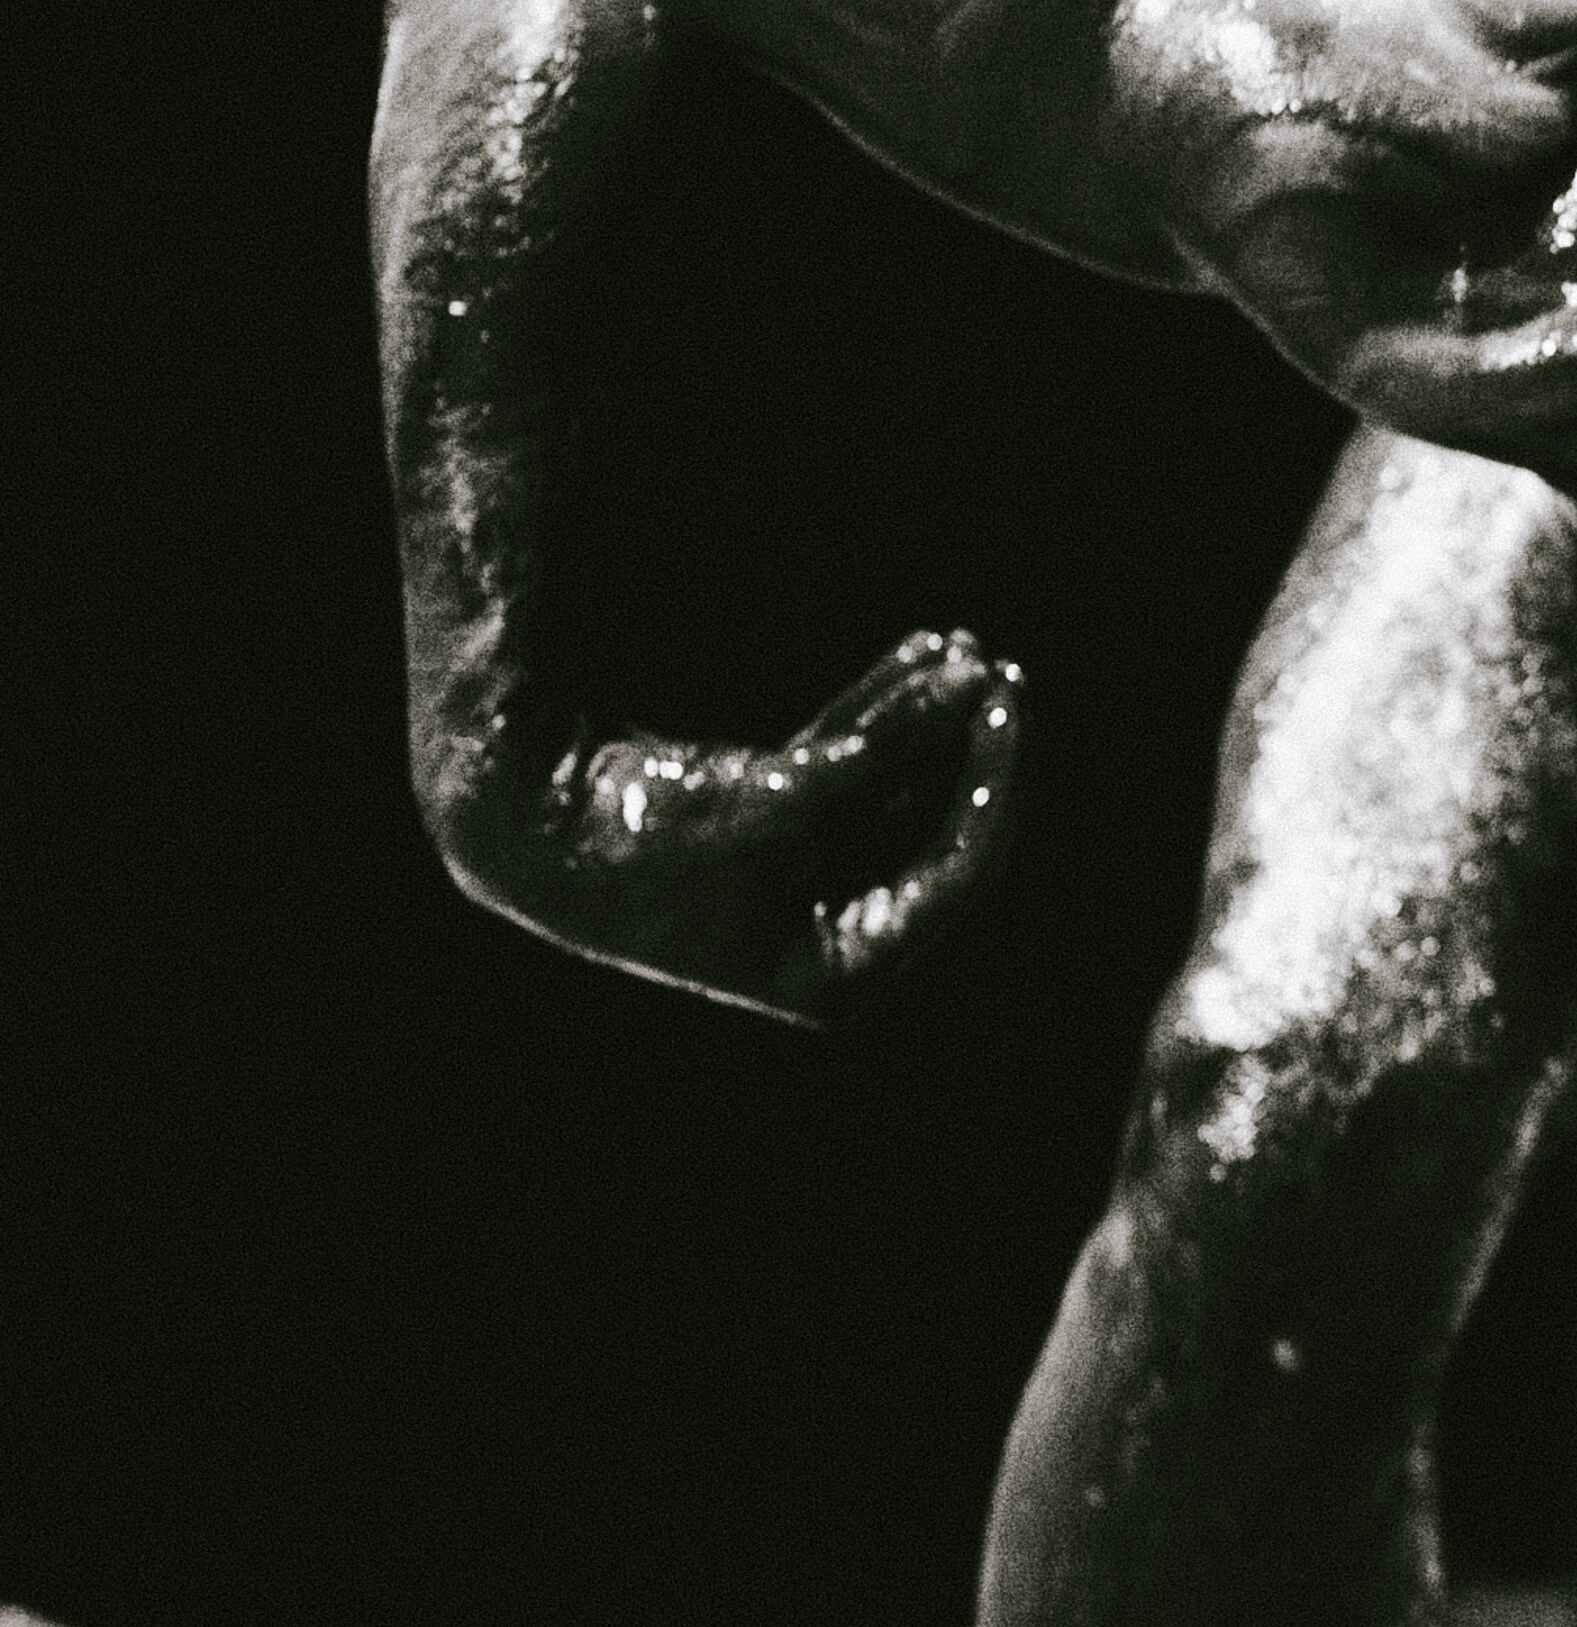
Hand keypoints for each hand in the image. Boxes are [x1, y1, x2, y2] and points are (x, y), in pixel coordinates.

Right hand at [464, 630, 1025, 1026]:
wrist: (514, 806)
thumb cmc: (646, 824)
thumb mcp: (781, 796)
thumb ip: (883, 746)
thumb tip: (973, 684)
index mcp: (833, 977)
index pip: (954, 875)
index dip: (991, 785)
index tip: (1011, 708)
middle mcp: (822, 940)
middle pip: (930, 829)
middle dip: (965, 745)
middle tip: (1003, 673)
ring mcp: (794, 884)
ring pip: (889, 792)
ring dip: (923, 718)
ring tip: (962, 649)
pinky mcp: (764, 830)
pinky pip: (843, 772)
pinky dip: (874, 715)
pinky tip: (919, 658)